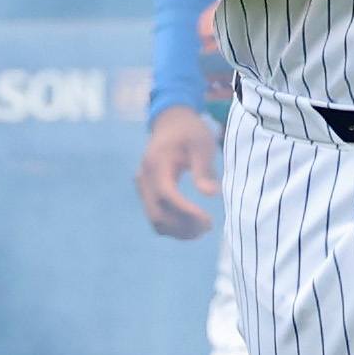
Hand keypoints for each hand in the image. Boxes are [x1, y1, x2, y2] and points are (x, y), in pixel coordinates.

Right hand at [137, 104, 221, 238]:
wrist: (171, 123)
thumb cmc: (190, 132)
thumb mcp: (202, 144)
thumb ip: (204, 168)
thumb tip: (211, 194)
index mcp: (157, 163)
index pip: (167, 194)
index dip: (186, 212)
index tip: (208, 220)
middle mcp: (144, 177)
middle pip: (158, 213)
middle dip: (183, 226)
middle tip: (208, 227)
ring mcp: (142, 186)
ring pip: (155, 220)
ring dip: (178, 231)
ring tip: (203, 229)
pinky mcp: (145, 193)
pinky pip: (155, 216)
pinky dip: (172, 227)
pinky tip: (191, 226)